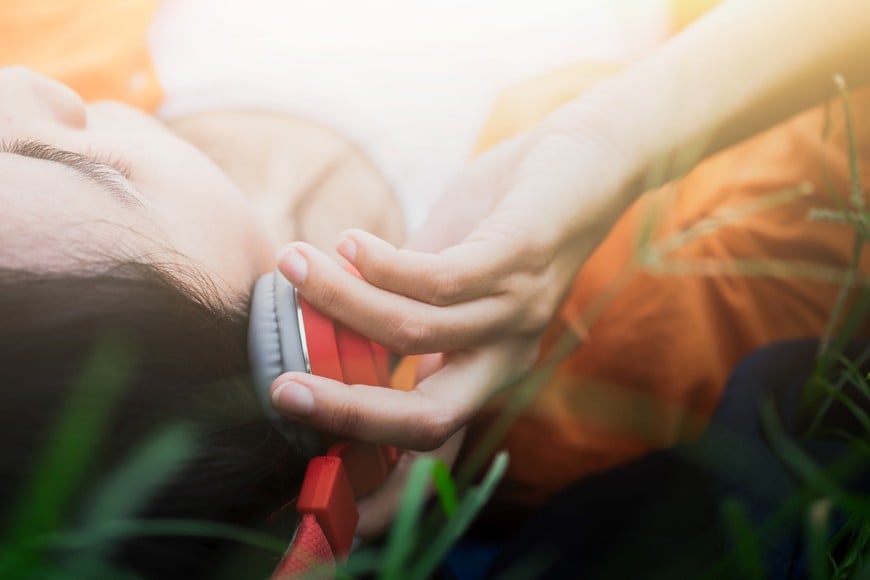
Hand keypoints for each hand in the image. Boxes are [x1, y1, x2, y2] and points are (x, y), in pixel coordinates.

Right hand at [269, 92, 641, 450]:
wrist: (585, 162)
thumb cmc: (502, 220)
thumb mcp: (444, 275)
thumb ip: (397, 303)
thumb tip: (325, 317)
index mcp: (483, 368)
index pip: (434, 442)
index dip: (380, 479)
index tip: (315, 487)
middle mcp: (505, 355)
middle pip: (427, 418)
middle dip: (347, 412)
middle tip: (282, 390)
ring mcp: (516, 311)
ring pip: (414, 331)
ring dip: (342, 301)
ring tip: (296, 265)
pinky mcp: (519, 259)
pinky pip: (439, 279)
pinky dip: (381, 264)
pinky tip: (349, 243)